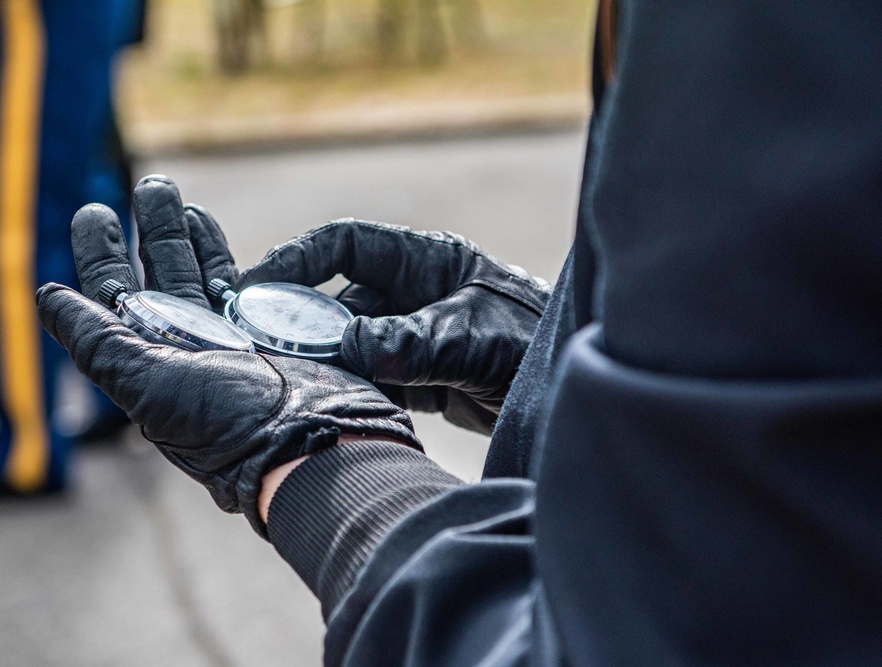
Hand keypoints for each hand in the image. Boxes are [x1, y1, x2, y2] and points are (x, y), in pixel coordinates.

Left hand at [38, 176, 421, 536]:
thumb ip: (98, 341)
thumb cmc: (228, 424)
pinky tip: (207, 222)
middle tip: (143, 184)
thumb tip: (46, 297)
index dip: (101, 255)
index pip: (115, 298)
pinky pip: (242, 280)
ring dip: (182, 231)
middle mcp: (188, 345)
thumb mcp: (147, 386)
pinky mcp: (274, 329)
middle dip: (146, 230)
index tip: (95, 213)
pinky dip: (220, 250)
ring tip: (169, 190)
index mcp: (152, 360)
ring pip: (199, 270)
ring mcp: (231, 335)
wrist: (310, 441)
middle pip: (159, 274)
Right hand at [234, 219, 550, 433]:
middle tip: (266, 355)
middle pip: (339, 300)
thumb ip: (417, 342)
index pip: (345, 244)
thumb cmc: (537, 340)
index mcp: (426, 260)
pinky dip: (353, 391)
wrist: (574, 389)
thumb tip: (354, 348)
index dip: (296, 259)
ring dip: (326, 363)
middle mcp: (414, 293)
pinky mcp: (422, 375)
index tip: (255, 289)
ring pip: (351, 344)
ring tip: (295, 386)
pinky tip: (332, 406)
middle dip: (303, 324)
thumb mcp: (476, 337)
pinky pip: (372, 378)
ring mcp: (415, 334)